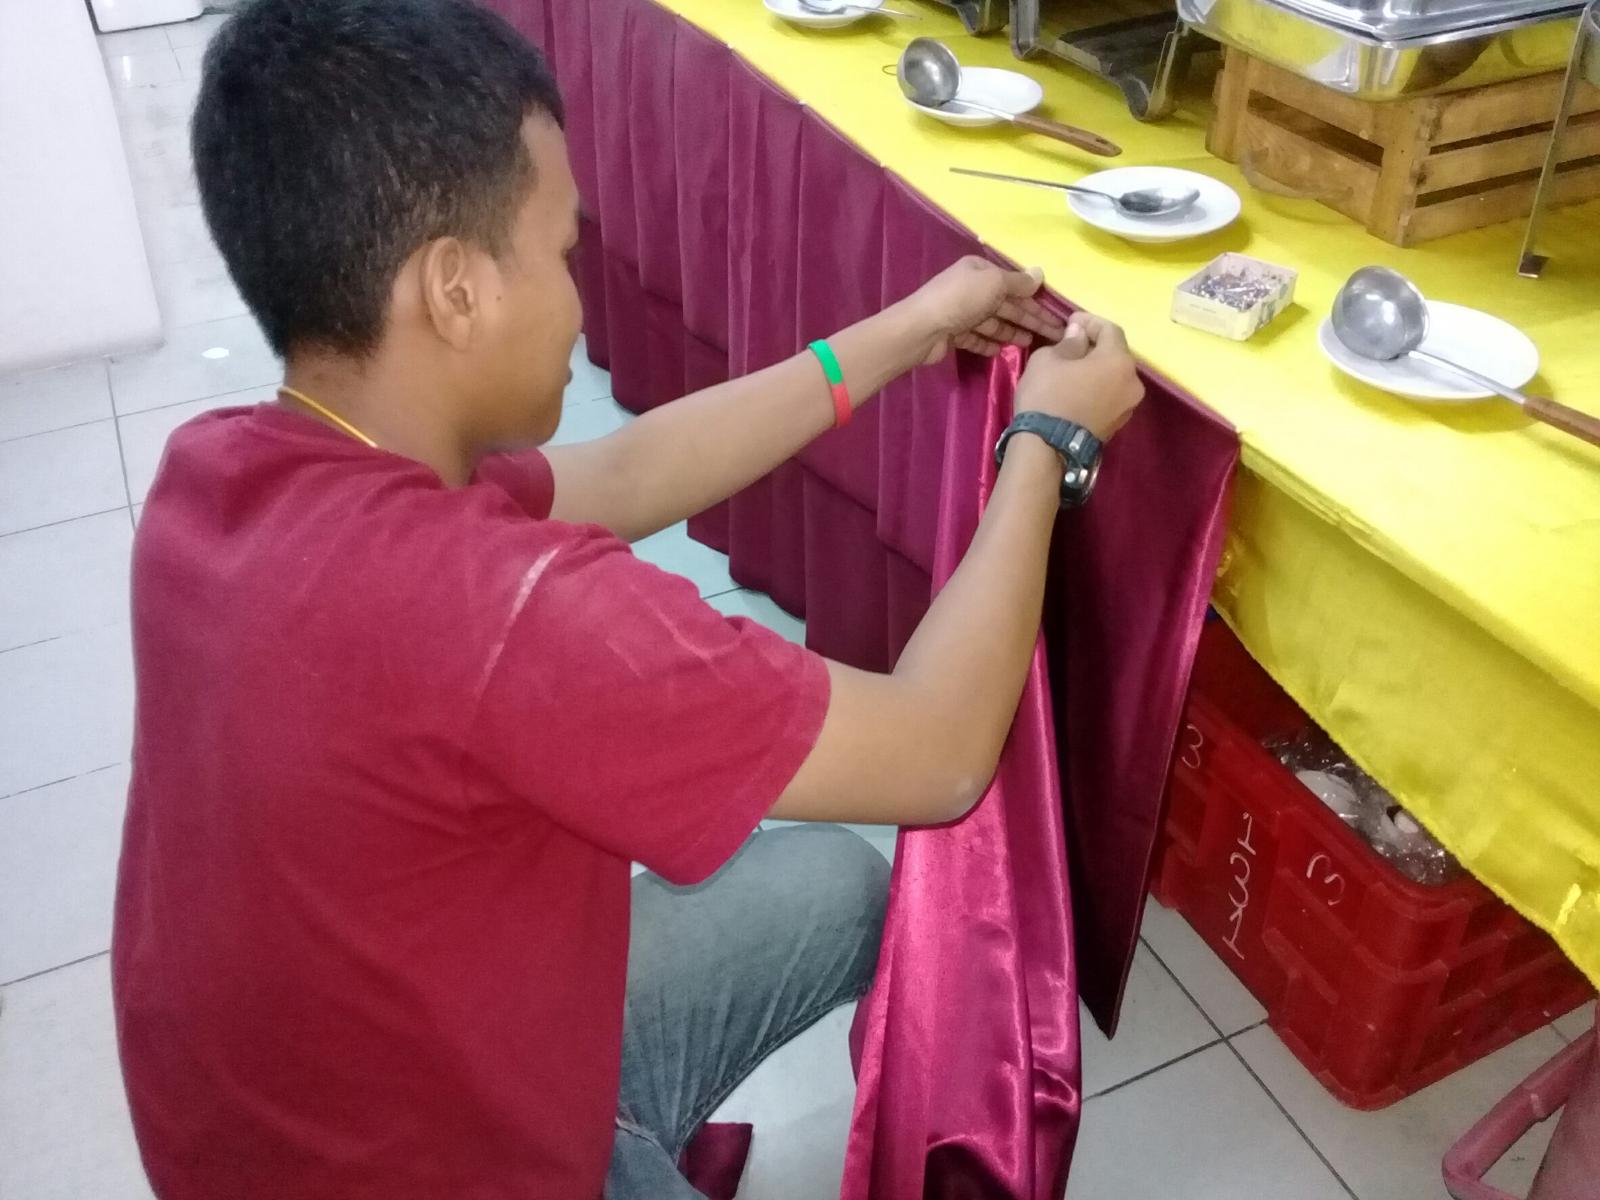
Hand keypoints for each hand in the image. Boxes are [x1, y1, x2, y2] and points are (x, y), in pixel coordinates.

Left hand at [909, 257, 1066, 365]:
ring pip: (993, 322)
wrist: (921, 328)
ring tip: (1030, 343)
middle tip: (1054, 334)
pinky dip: (989, 343)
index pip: (1014, 285)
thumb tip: (1040, 274)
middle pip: (1007, 305)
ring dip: (1012, 331)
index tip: (1055, 316)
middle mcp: (971, 288)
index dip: (1036, 300)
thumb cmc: (960, 299)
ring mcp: (961, 312)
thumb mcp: (994, 283)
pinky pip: (976, 338)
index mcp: (980, 270)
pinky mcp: (953, 334)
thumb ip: (1018, 282)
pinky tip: (1002, 351)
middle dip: (1030, 318)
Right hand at [1014, 311, 1142, 440]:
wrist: (1046, 448)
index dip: (1090, 321)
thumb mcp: (1048, 359)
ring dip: (1097, 368)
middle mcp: (1133, 382)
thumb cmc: (1047, 396)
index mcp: (1119, 361)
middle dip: (1095, 345)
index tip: (1070, 321)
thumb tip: (1079, 336)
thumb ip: (1070, 342)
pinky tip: (1078, 388)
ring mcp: (1128, 406)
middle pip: (1116, 354)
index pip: (1110, 330)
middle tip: (1072, 342)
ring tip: (1073, 367)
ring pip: (1114, 376)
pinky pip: (1110, 395)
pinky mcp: (1118, 424)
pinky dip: (1098, 387)